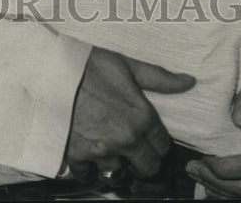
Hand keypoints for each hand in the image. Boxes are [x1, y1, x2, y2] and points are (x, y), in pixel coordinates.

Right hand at [66, 47, 194, 179]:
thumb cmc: (89, 65)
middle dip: (143, 160)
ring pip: (120, 173)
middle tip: (133, 150)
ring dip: (116, 164)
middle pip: (148, 167)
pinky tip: (88, 154)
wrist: (51, 71)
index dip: (158, 143)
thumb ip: (159, 78)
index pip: (164, 146)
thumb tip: (189, 82)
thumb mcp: (127, 65)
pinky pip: (89, 175)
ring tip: (108, 150)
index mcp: (142, 116)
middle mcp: (127, 138)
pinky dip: (89, 168)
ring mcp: (103, 150)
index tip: (150, 139)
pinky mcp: (79, 156)